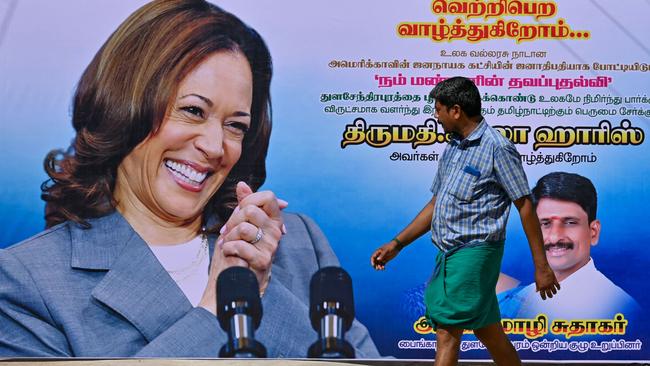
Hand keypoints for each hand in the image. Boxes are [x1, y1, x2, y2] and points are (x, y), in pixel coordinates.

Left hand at [199, 182, 285, 313]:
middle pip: (250, 210)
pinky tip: (230, 255)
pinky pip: (240, 245)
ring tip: (229, 245)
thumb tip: (242, 184)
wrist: (234, 281)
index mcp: (273, 220)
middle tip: (228, 233)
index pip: (268, 196)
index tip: (239, 213)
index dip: (248, 200)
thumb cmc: (238, 252)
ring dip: (229, 237)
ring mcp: (271, 246)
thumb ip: (244, 204)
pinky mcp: (263, 260)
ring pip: (243, 227)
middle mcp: (276, 232)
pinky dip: (228, 249)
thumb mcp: (240, 224)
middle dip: (232, 221)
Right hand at [370, 241, 399, 269]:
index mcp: (378, 252)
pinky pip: (382, 264)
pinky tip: (384, 268)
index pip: (373, 257)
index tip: (373, 265)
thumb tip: (378, 260)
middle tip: (377, 269)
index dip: (372, 262)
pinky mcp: (386, 260)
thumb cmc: (390, 247)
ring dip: (379, 267)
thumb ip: (382, 255)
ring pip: (379, 264)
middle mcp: (379, 255)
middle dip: (375, 265)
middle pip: (375, 261)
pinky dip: (382, 267)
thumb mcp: (386, 250)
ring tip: (381, 269)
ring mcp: (382, 258)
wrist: (396, 246)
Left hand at [535, 263, 559, 299]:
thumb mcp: (536, 281)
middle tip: (550, 295)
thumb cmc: (538, 273)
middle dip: (550, 296)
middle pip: (550, 295)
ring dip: (554, 292)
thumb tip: (537, 291)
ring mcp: (551, 284)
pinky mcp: (555, 280)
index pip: (543, 295)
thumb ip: (537, 286)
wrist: (542, 267)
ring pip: (554, 292)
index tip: (545, 298)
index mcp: (541, 287)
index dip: (544, 298)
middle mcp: (546, 287)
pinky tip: (557, 288)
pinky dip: (558, 288)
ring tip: (554, 292)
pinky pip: (558, 286)